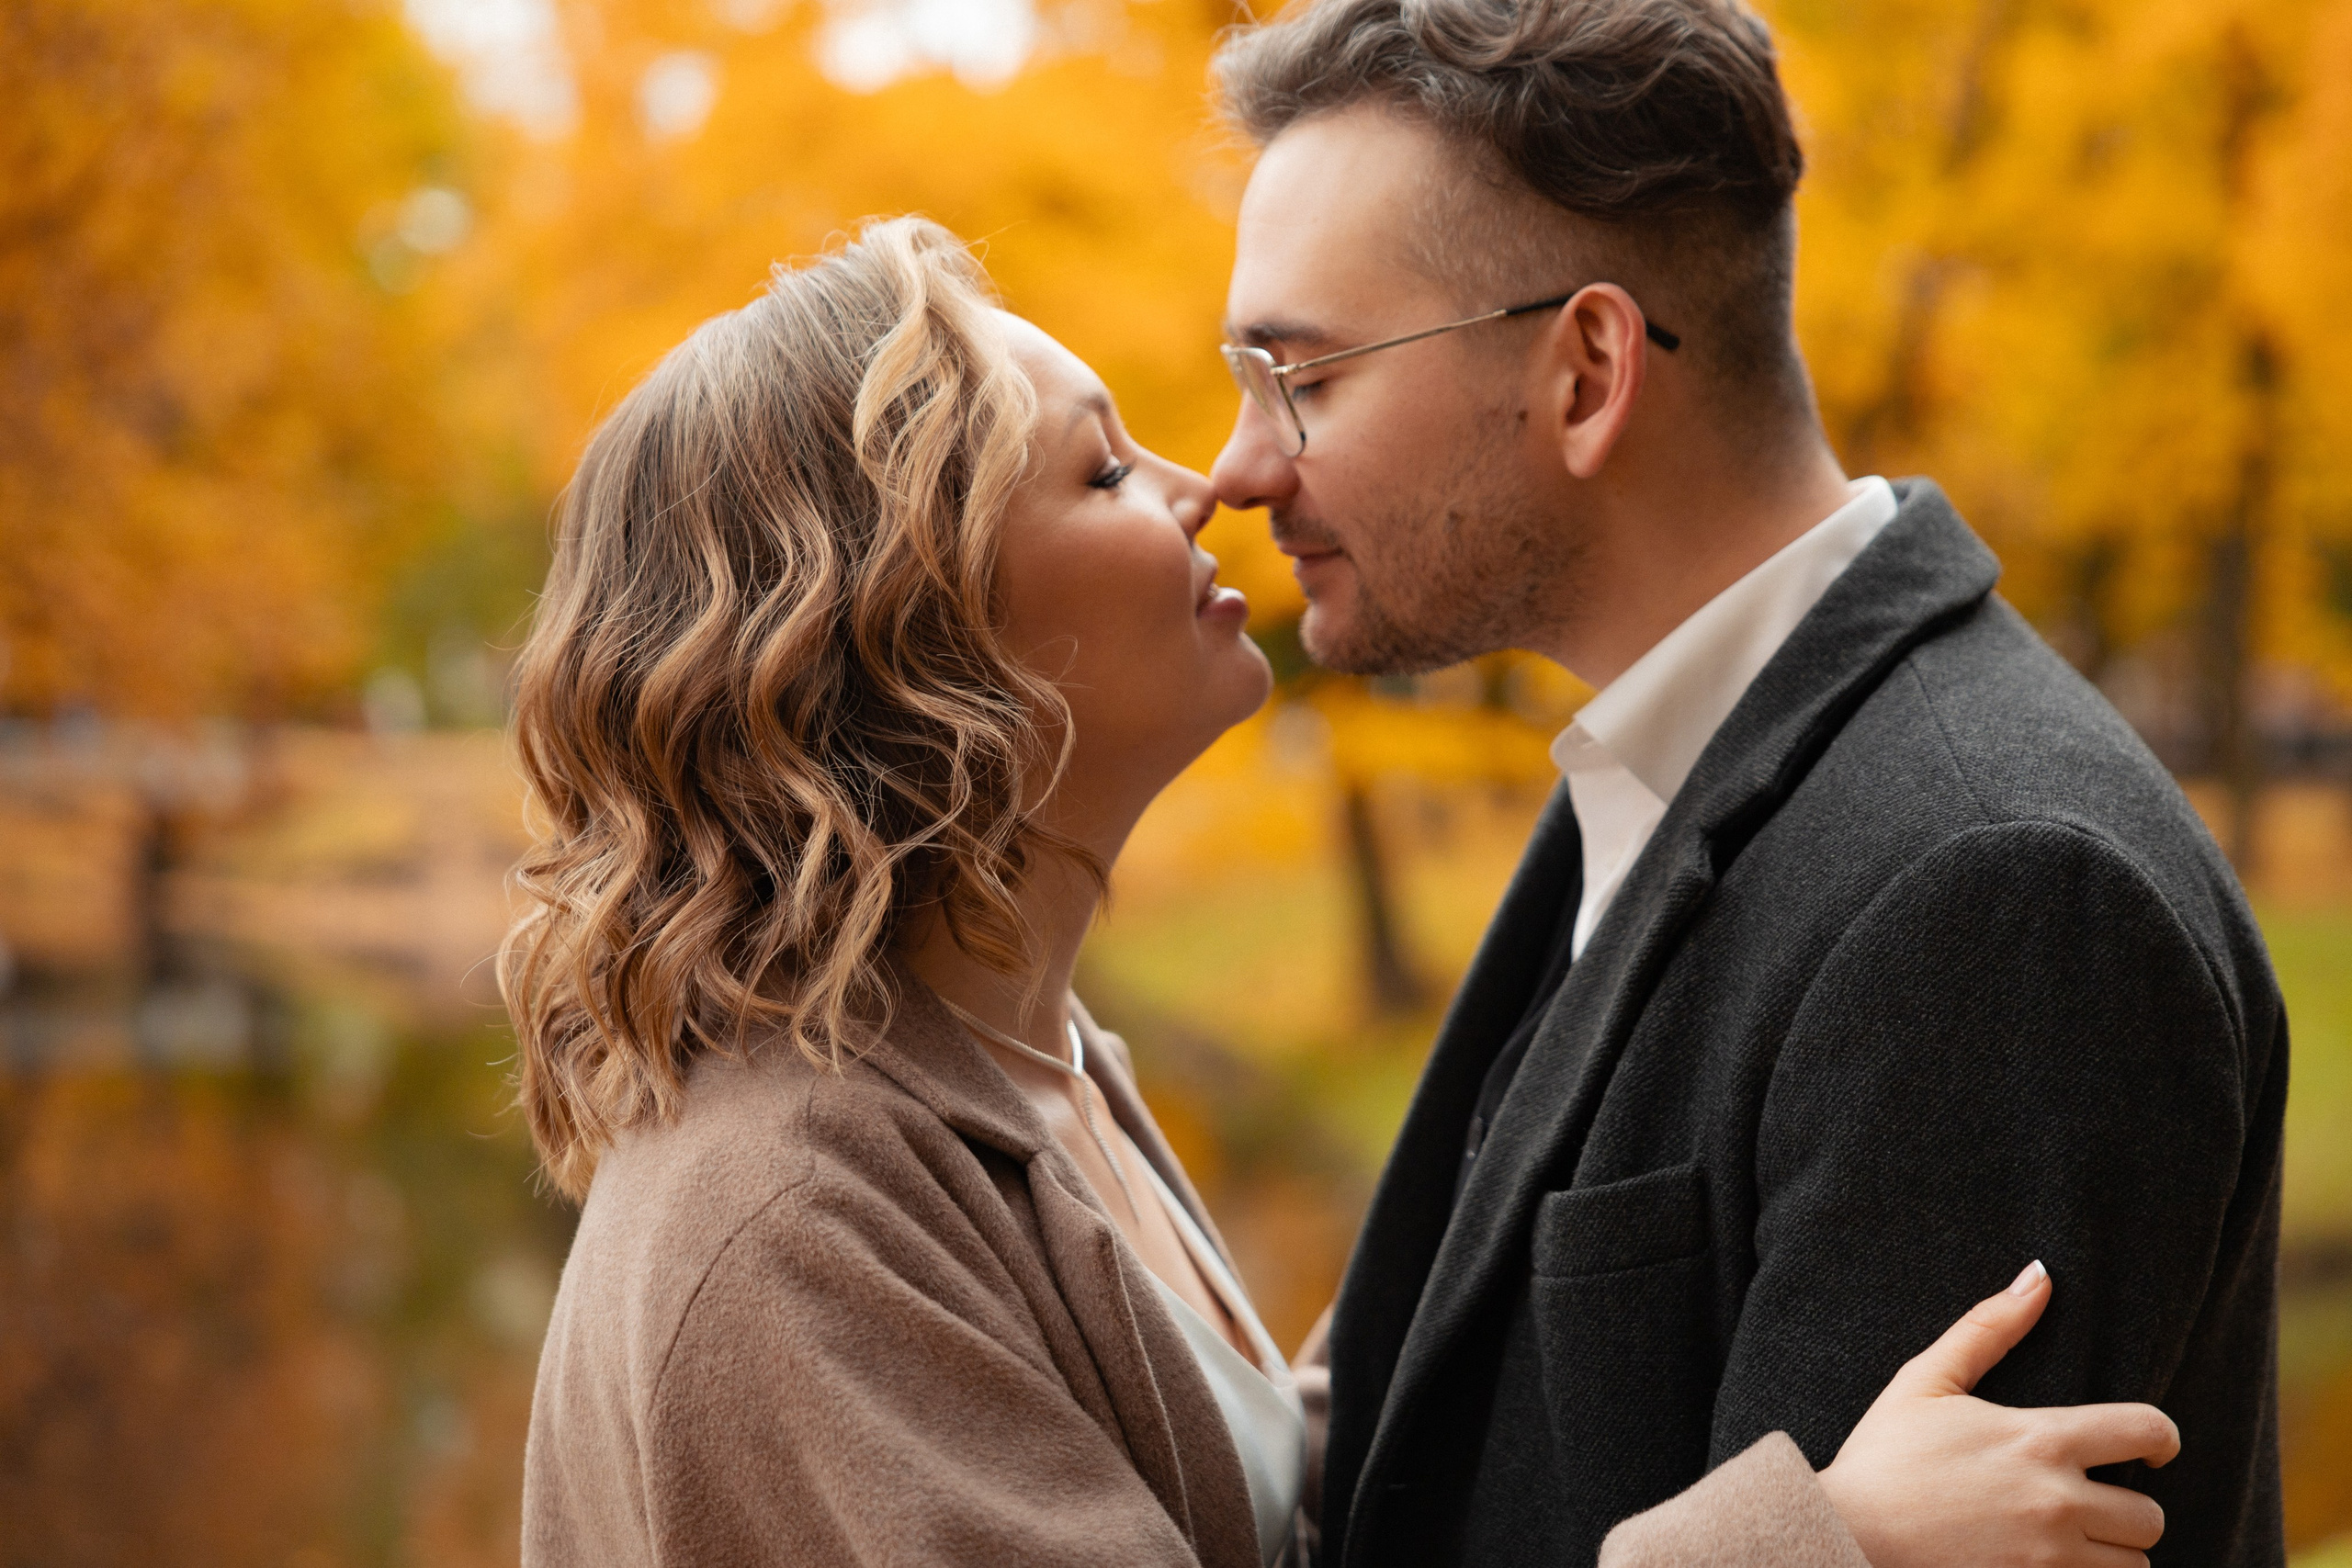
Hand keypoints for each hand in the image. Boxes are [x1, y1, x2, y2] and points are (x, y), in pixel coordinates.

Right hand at [1815, 1261, 2180, 1567]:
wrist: (1846, 1535)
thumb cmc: (1883, 1456)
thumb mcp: (1926, 1381)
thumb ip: (1988, 1328)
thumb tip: (2040, 1275)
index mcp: (2040, 1440)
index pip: (2148, 1431)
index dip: (2161, 1439)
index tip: (2148, 1451)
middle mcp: (2057, 1502)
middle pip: (2150, 1516)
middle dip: (2128, 1511)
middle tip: (2092, 1505)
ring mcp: (2050, 1560)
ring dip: (2112, 1556)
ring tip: (2073, 1544)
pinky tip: (2051, 1565)